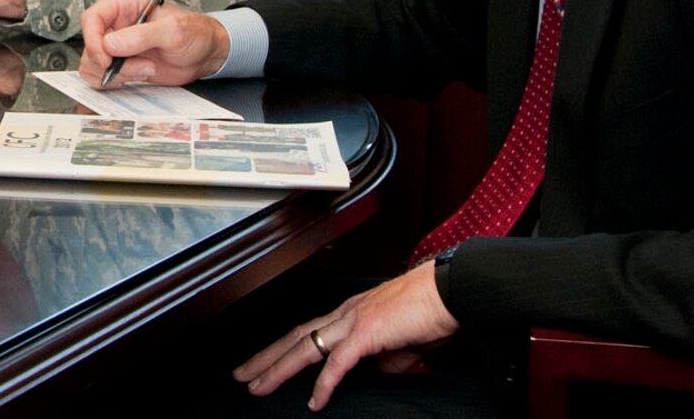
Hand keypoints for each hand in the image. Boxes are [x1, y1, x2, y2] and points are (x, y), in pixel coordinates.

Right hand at [79, 0, 228, 85]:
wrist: (206, 54)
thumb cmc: (195, 33)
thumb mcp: (173, 31)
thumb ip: (141, 36)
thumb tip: (111, 44)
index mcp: (124, 3)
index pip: (92, 18)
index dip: (93, 40)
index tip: (107, 58)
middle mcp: (116, 22)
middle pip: (89, 44)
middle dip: (110, 62)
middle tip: (140, 66)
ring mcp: (116, 44)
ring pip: (92, 63)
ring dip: (117, 74)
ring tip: (146, 69)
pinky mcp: (120, 63)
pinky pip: (101, 76)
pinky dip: (117, 82)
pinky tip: (141, 75)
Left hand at [233, 262, 458, 410]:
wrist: (452, 292)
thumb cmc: (433, 312)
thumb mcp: (402, 343)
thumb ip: (383, 358)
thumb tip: (373, 372)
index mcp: (352, 313)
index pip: (308, 332)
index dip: (283, 349)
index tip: (266, 364)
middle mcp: (346, 313)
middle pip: (295, 337)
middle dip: (265, 357)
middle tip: (241, 375)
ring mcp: (353, 320)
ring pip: (305, 346)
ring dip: (278, 368)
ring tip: (258, 386)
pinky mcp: (367, 332)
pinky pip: (338, 362)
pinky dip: (323, 384)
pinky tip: (314, 401)